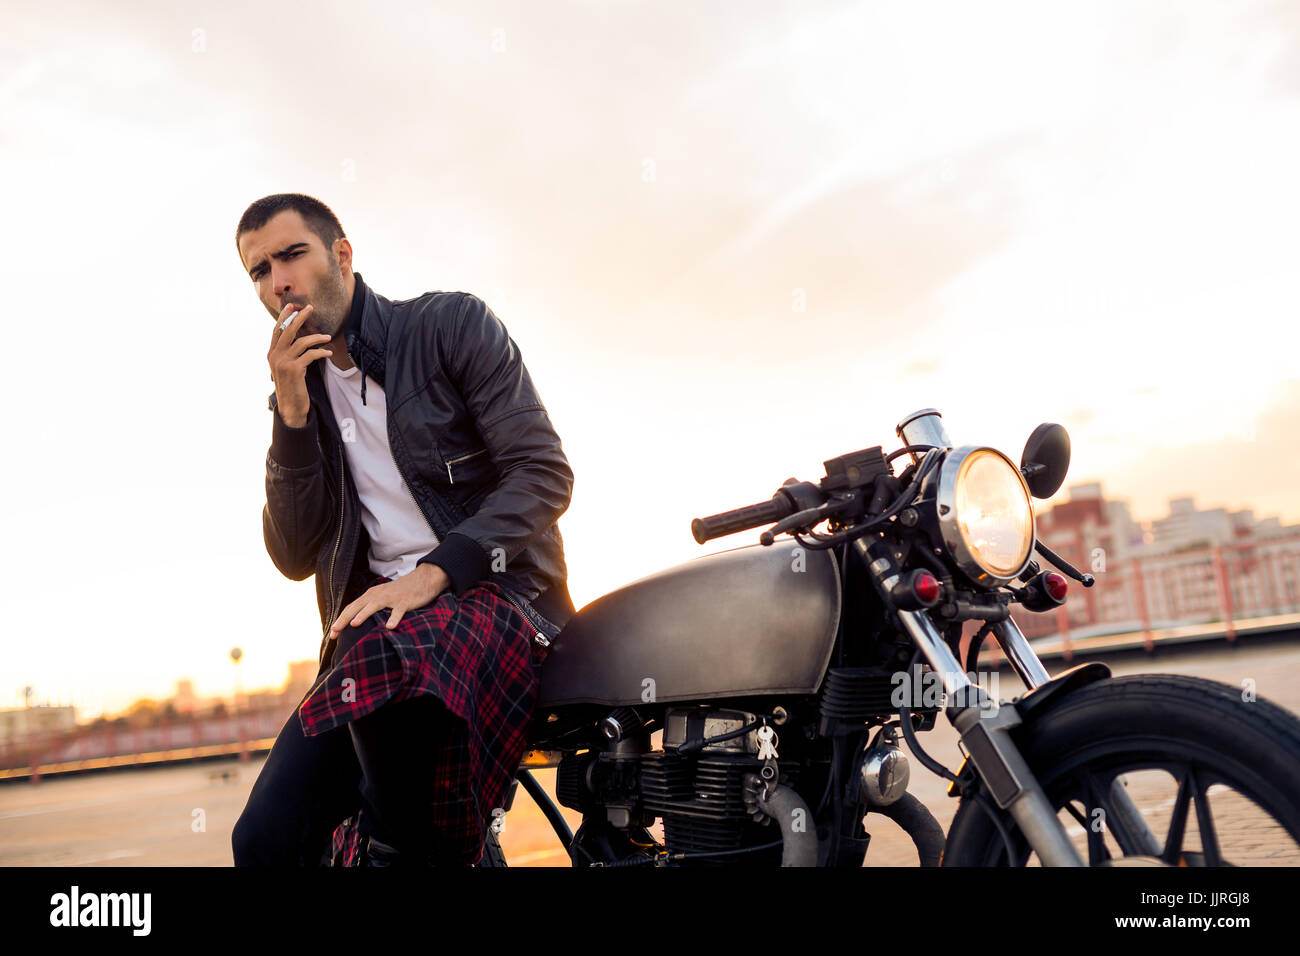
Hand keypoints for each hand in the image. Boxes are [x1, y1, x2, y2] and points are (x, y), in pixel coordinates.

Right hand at [267, 303, 331, 427]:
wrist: (291, 407)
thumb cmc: (292, 386)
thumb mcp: (286, 368)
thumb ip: (288, 354)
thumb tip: (298, 339)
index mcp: (271, 354)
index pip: (277, 330)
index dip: (284, 317)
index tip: (292, 306)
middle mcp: (275, 356)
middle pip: (287, 331)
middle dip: (299, 318)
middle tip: (310, 308)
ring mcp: (283, 363)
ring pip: (301, 342)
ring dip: (317, 337)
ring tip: (328, 337)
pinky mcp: (294, 370)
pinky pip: (310, 355)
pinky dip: (321, 352)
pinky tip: (328, 352)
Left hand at [328, 564, 450, 638]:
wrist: (423, 579)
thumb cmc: (401, 592)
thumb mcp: (383, 597)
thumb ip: (371, 606)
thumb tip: (358, 621)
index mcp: (370, 595)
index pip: (351, 608)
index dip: (340, 619)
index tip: (331, 633)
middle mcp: (377, 595)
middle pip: (357, 607)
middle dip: (344, 619)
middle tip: (333, 632)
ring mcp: (391, 598)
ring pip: (374, 606)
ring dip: (363, 614)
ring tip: (354, 624)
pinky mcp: (404, 601)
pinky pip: (398, 611)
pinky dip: (393, 618)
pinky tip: (389, 627)